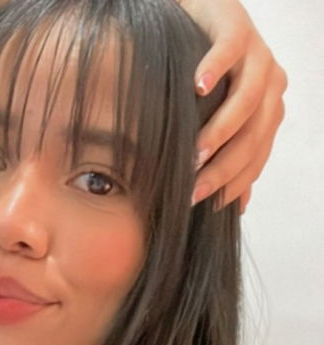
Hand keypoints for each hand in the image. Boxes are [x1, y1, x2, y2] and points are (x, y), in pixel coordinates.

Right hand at [179, 0, 287, 211]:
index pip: (256, 156)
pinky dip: (214, 69)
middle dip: (224, 168)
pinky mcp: (236, 24)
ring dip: (221, 131)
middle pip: (253, 134)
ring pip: (247, 100)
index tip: (202, 206)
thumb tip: (240, 207)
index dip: (233, 185)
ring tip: (196, 153)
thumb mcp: (214, 117)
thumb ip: (230, 154)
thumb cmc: (200, 74)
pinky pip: (229, 49)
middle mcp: (270, 82)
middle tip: (193, 190)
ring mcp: (256, 52)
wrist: (196, 15)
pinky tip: (196, 88)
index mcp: (269, 109)